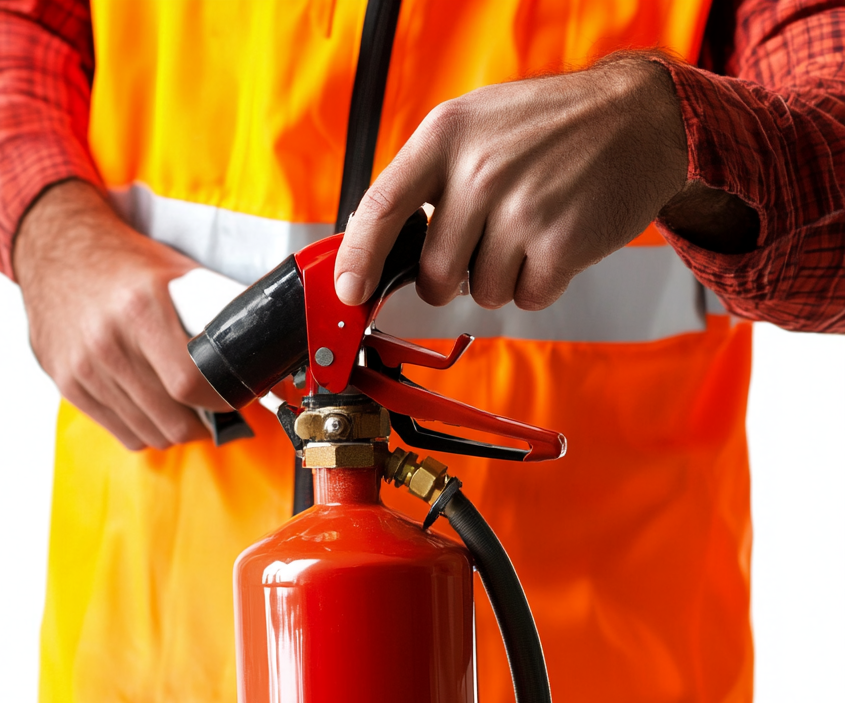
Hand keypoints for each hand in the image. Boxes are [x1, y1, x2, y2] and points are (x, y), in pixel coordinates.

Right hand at [14, 179, 227, 450]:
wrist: (54, 245)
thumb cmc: (123, 260)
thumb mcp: (175, 272)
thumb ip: (211, 309)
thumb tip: (259, 341)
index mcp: (140, 310)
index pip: (188, 384)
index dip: (220, 401)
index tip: (233, 399)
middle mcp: (107, 343)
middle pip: (171, 420)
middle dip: (202, 424)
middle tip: (213, 409)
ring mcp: (83, 367)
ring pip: (148, 433)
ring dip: (174, 430)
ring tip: (185, 410)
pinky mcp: (67, 382)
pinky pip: (120, 432)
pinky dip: (144, 429)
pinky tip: (153, 410)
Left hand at [335, 57, 697, 311]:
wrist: (641, 118)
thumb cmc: (552, 126)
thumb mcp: (477, 125)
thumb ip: (427, 178)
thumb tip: (376, 244)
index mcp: (447, 136)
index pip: (382, 207)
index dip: (358, 259)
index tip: (349, 292)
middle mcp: (479, 171)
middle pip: (434, 275)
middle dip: (452, 278)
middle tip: (481, 246)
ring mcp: (521, 209)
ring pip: (482, 292)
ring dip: (502, 278)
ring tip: (528, 230)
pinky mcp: (560, 244)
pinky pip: (526, 298)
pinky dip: (539, 284)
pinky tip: (555, 242)